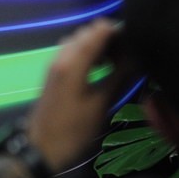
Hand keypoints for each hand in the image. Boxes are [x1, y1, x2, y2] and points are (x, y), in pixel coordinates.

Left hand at [26, 18, 124, 171]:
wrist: (40, 147)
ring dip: (97, 44)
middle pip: (88, 32)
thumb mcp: (100, 105)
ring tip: (118, 61)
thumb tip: (138, 58)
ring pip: (78, 40)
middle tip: (129, 54)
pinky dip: (87, 52)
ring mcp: (54, 62)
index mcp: (73, 62)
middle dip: (109, 37)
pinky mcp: (53, 71)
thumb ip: (119, 77)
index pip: (98, 30)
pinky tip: (101, 67)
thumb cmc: (73, 130)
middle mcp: (61, 56)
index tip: (136, 42)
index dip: (119, 31)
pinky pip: (71, 51)